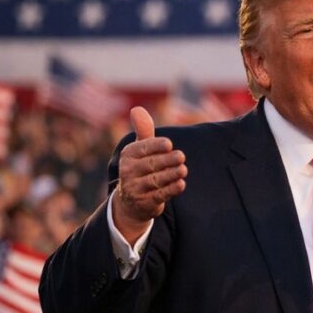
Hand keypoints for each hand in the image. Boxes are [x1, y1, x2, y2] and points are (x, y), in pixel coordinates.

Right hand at [112, 107, 187, 242]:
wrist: (131, 201)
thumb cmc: (141, 167)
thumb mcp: (140, 149)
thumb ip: (143, 131)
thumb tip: (136, 108)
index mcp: (128, 155)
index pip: (141, 148)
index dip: (155, 146)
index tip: (169, 144)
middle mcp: (128, 172)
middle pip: (150, 164)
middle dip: (166, 160)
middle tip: (181, 156)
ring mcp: (135, 189)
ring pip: (155, 180)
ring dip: (171, 174)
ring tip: (183, 169)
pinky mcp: (145, 203)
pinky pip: (159, 195)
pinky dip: (171, 190)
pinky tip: (181, 184)